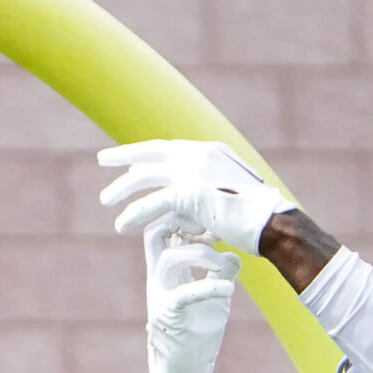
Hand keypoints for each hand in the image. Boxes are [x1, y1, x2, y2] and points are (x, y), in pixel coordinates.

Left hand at [98, 139, 295, 254]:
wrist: (272, 223)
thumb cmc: (257, 218)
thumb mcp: (228, 199)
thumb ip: (203, 197)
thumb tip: (185, 213)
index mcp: (208, 150)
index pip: (168, 147)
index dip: (144, 152)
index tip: (128, 157)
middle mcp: (197, 154)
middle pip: (149, 152)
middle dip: (122, 156)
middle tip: (101, 160)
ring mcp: (190, 171)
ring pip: (143, 176)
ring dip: (121, 189)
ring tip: (105, 201)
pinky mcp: (186, 193)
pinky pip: (151, 203)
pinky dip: (133, 214)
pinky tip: (121, 225)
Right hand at [144, 217, 240, 372]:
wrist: (182, 371)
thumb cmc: (196, 333)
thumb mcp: (213, 298)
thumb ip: (219, 274)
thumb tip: (234, 255)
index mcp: (165, 272)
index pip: (162, 230)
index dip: (183, 218)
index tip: (211, 222)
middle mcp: (158, 279)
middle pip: (154, 234)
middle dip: (181, 224)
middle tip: (209, 230)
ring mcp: (160, 296)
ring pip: (171, 259)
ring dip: (202, 256)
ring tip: (223, 266)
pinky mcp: (169, 316)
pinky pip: (184, 293)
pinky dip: (208, 286)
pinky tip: (228, 289)